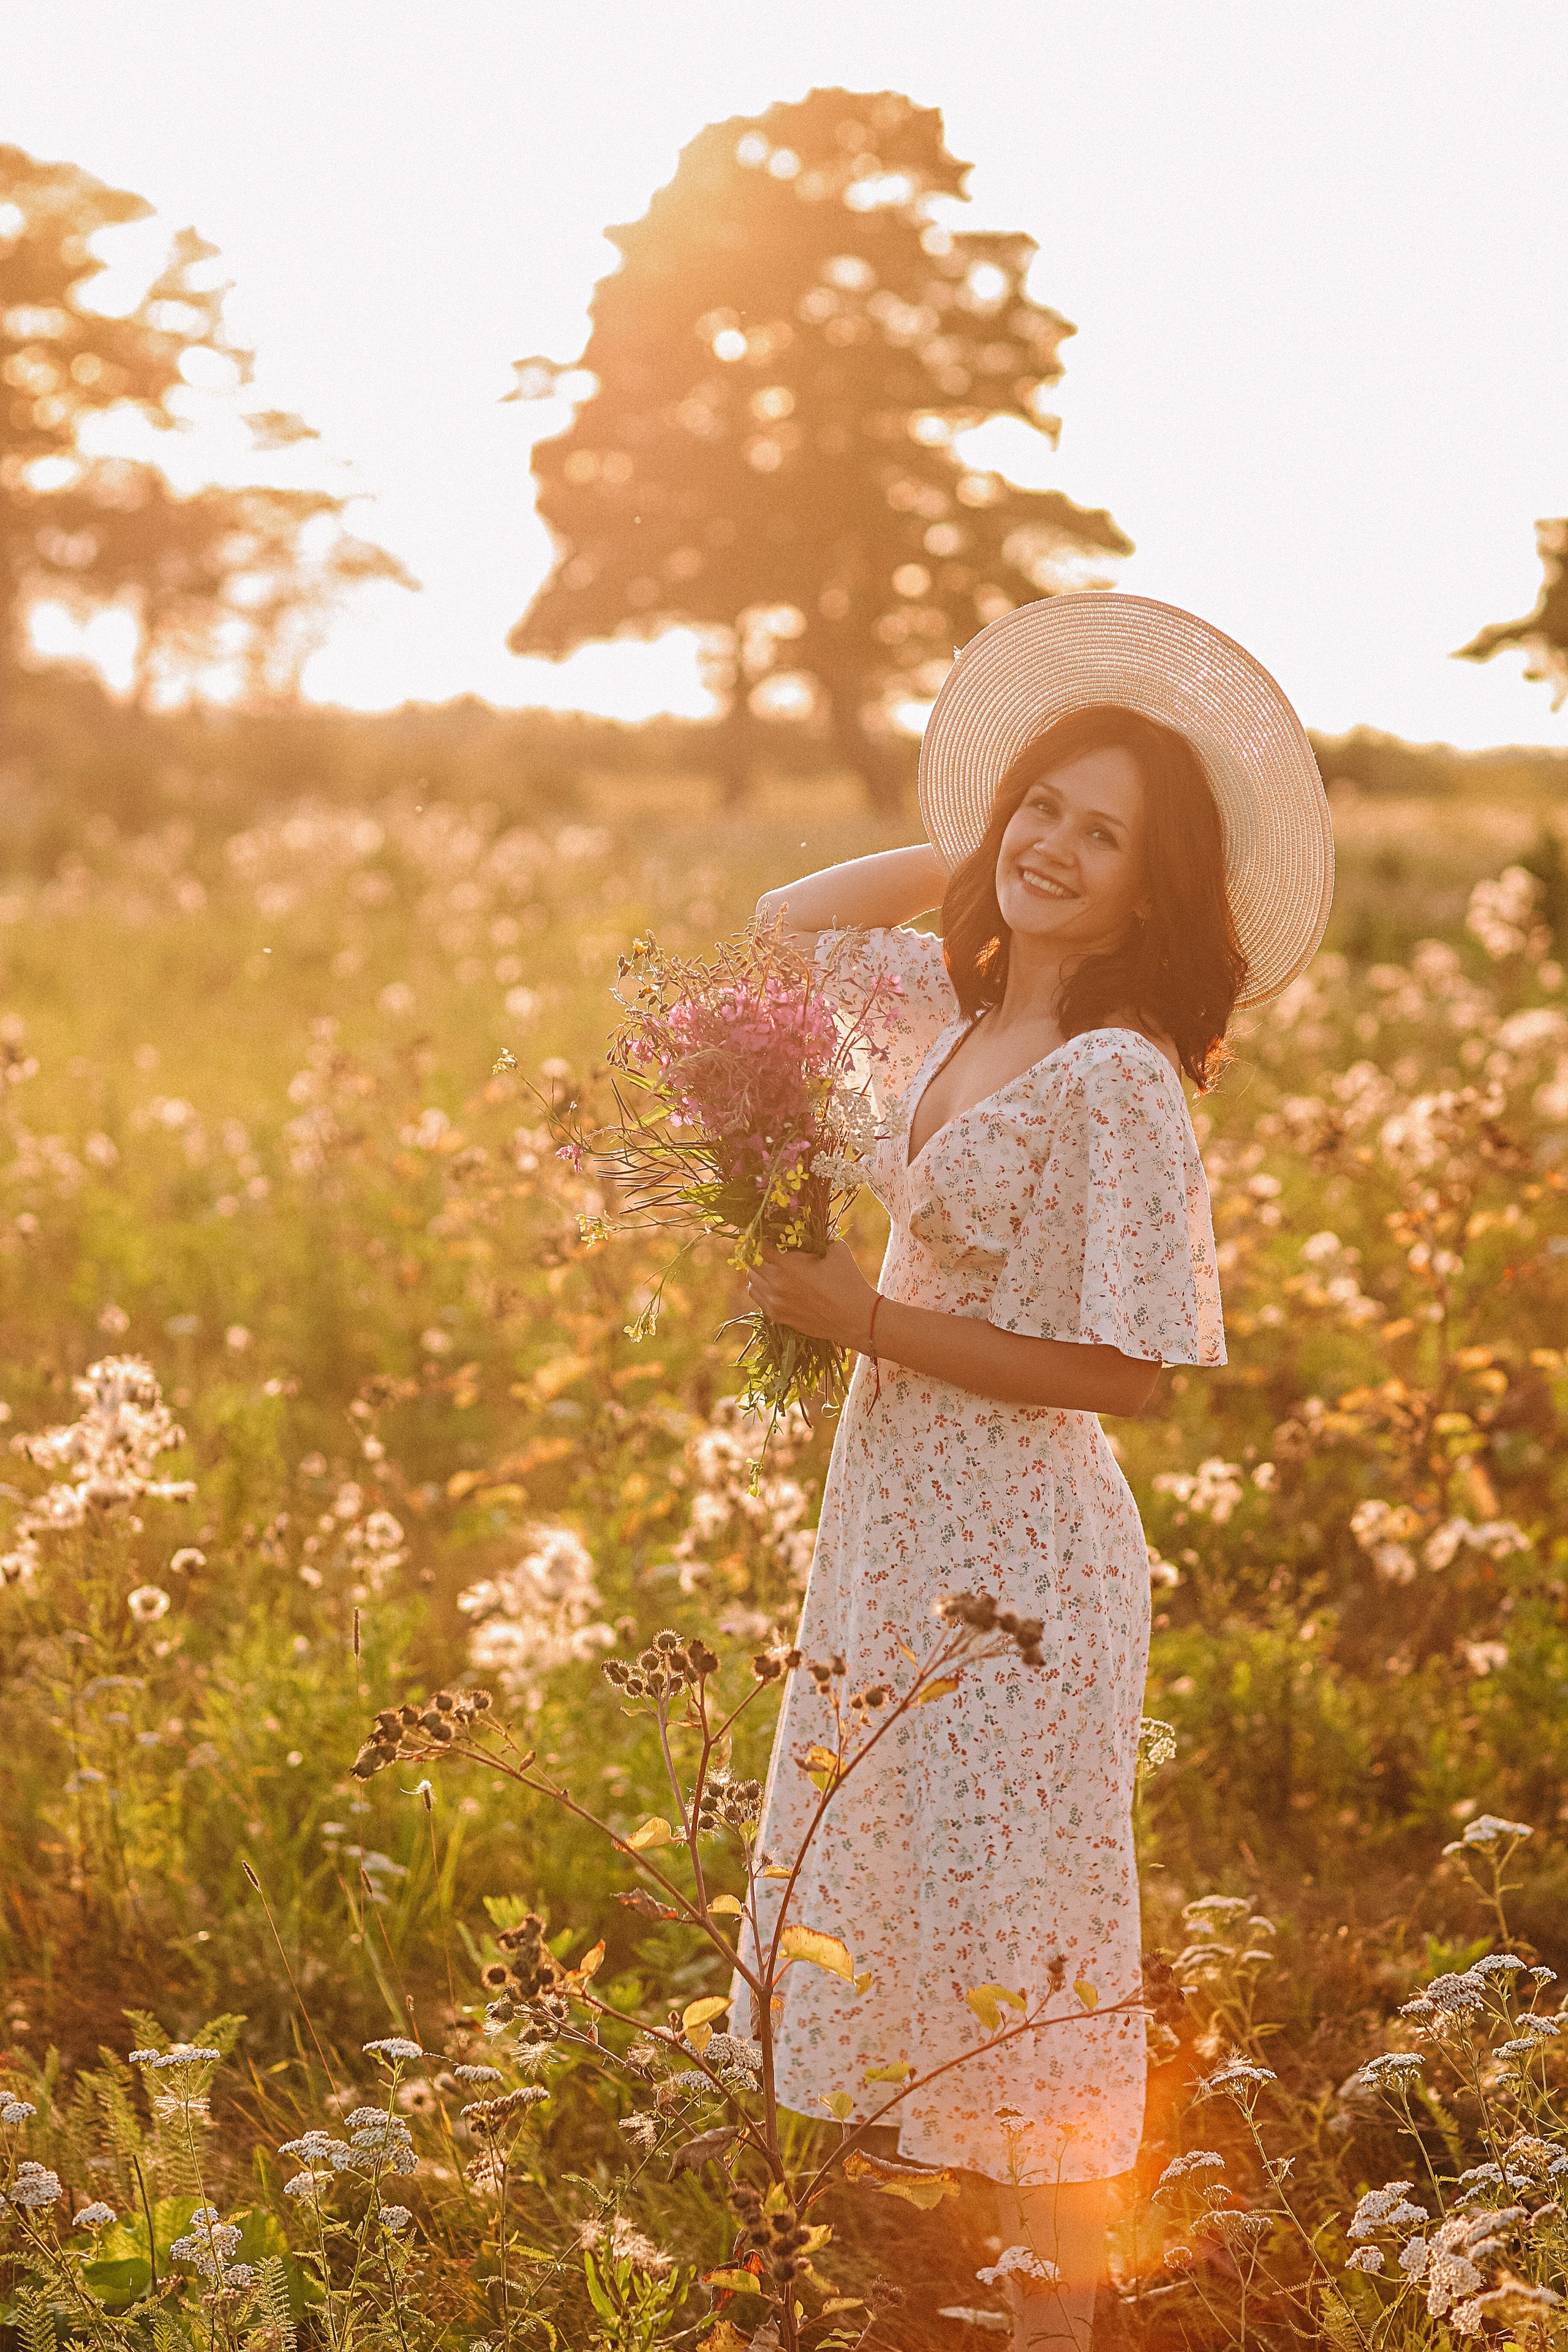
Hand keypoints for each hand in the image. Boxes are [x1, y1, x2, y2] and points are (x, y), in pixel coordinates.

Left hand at [745, 1239, 874, 1349]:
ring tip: (770, 1266)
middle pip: (750, 1263)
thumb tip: (805, 1225)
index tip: (755, 1229)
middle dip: (756, 1252)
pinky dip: (761, 1288)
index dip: (754, 1235)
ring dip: (757, 1271)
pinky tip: (774, 1283)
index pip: (756, 1246)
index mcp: (788, 1265)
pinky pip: (758, 1298)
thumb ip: (816, 1236)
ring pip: (751, 1281)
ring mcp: (775, 1303)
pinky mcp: (779, 1317)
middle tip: (765, 1246)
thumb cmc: (849, 1281)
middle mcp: (776, 1285)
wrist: (856, 1318)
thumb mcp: (836, 1250)